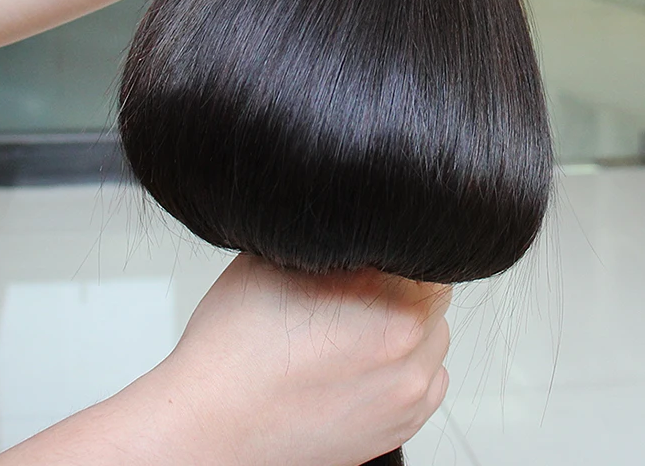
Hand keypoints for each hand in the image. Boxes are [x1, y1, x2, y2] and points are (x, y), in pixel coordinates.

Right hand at [164, 253, 451, 465]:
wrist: (209, 426)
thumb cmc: (233, 349)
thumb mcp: (277, 257)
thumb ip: (332, 235)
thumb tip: (356, 215)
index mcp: (391, 303)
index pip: (429, 252)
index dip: (396, 243)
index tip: (369, 249)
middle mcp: (409, 352)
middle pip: (434, 292)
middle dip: (402, 282)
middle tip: (356, 284)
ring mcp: (408, 396)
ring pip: (433, 336)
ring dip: (408, 324)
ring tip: (355, 324)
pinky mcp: (400, 428)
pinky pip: (428, 379)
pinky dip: (406, 365)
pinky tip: (361, 358)